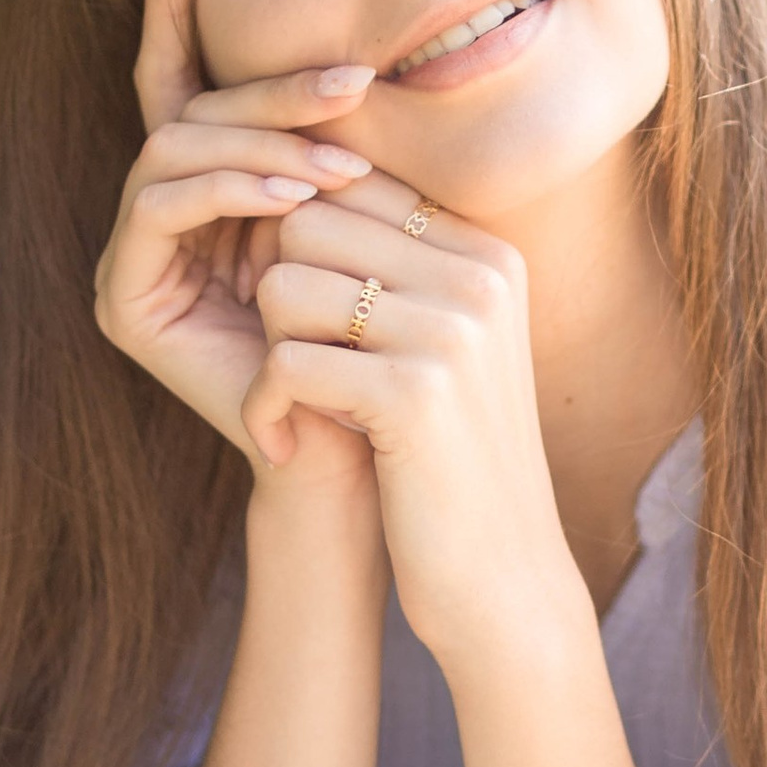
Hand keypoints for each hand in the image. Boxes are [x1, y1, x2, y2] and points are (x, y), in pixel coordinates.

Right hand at [91, 0, 379, 485]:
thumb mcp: (357, 215)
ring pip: (172, 149)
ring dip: (260, 143)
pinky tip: (292, 195)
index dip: (170, 7)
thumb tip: (357, 60)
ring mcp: (129, 258)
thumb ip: (330, 144)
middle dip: (268, 91)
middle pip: (186, 112)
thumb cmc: (373, 333)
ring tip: (337, 164)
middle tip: (352, 82)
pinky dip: (229, 189)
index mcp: (201, 192)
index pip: (181, 84)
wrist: (357, 448)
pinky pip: (160, 206)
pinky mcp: (122, 299)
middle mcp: (152, 218)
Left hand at [242, 159, 592, 674]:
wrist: (502, 579)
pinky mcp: (413, 392)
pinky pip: (282, 359)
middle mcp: (480, 276)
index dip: (301, 249)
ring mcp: (453, 330)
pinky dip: (264, 407)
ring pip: (285, 283)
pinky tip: (285, 444)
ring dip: (271, 350)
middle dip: (281, 294)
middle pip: (308, 223)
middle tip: (299, 367)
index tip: (302, 324)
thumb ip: (388, 269)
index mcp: (488, 255)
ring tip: (302, 406)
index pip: (352, 187)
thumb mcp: (437, 348)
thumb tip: (290, 200)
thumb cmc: (447, 461)